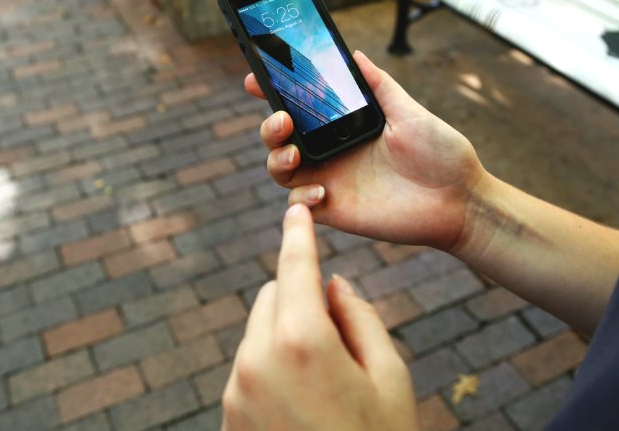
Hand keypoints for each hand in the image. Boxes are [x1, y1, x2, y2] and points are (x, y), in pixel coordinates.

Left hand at [222, 204, 417, 430]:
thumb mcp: (390, 378)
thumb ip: (361, 318)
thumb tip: (333, 285)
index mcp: (302, 341)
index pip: (295, 266)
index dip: (298, 233)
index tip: (296, 209)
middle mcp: (257, 361)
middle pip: (273, 298)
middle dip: (300, 302)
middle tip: (339, 343)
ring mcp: (237, 393)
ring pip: (258, 337)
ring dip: (285, 342)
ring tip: (324, 389)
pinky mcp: (228, 419)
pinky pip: (247, 375)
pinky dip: (272, 376)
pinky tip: (303, 410)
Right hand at [246, 50, 487, 251]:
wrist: (461, 201)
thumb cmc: (443, 154)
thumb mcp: (409, 112)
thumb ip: (379, 85)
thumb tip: (354, 54)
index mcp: (345, 124)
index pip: (301, 104)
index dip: (274, 91)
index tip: (255, 79)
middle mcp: (332, 150)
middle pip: (281, 136)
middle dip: (269, 125)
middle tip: (283, 119)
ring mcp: (331, 179)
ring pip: (281, 167)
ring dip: (276, 157)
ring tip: (293, 153)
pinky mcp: (334, 210)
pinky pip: (299, 203)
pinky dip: (300, 196)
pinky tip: (322, 191)